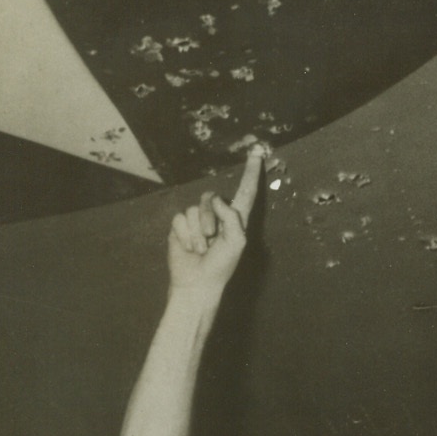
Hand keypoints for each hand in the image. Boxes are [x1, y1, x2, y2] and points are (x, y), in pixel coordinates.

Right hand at [167, 147, 264, 293]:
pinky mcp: (180, 226)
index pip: (245, 191)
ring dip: (197, 233)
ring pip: (193, 210)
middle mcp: (216, 215)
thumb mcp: (236, 242)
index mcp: (236, 218)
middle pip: (210, 197)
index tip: (256, 152)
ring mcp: (197, 220)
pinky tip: (189, 249)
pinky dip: (185, 236)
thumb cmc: (222, 266)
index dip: (250, 172)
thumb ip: (233, 217)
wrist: (198, 283)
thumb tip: (217, 200)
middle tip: (212, 240)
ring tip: (201, 250)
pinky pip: (180, 219)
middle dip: (209, 219)